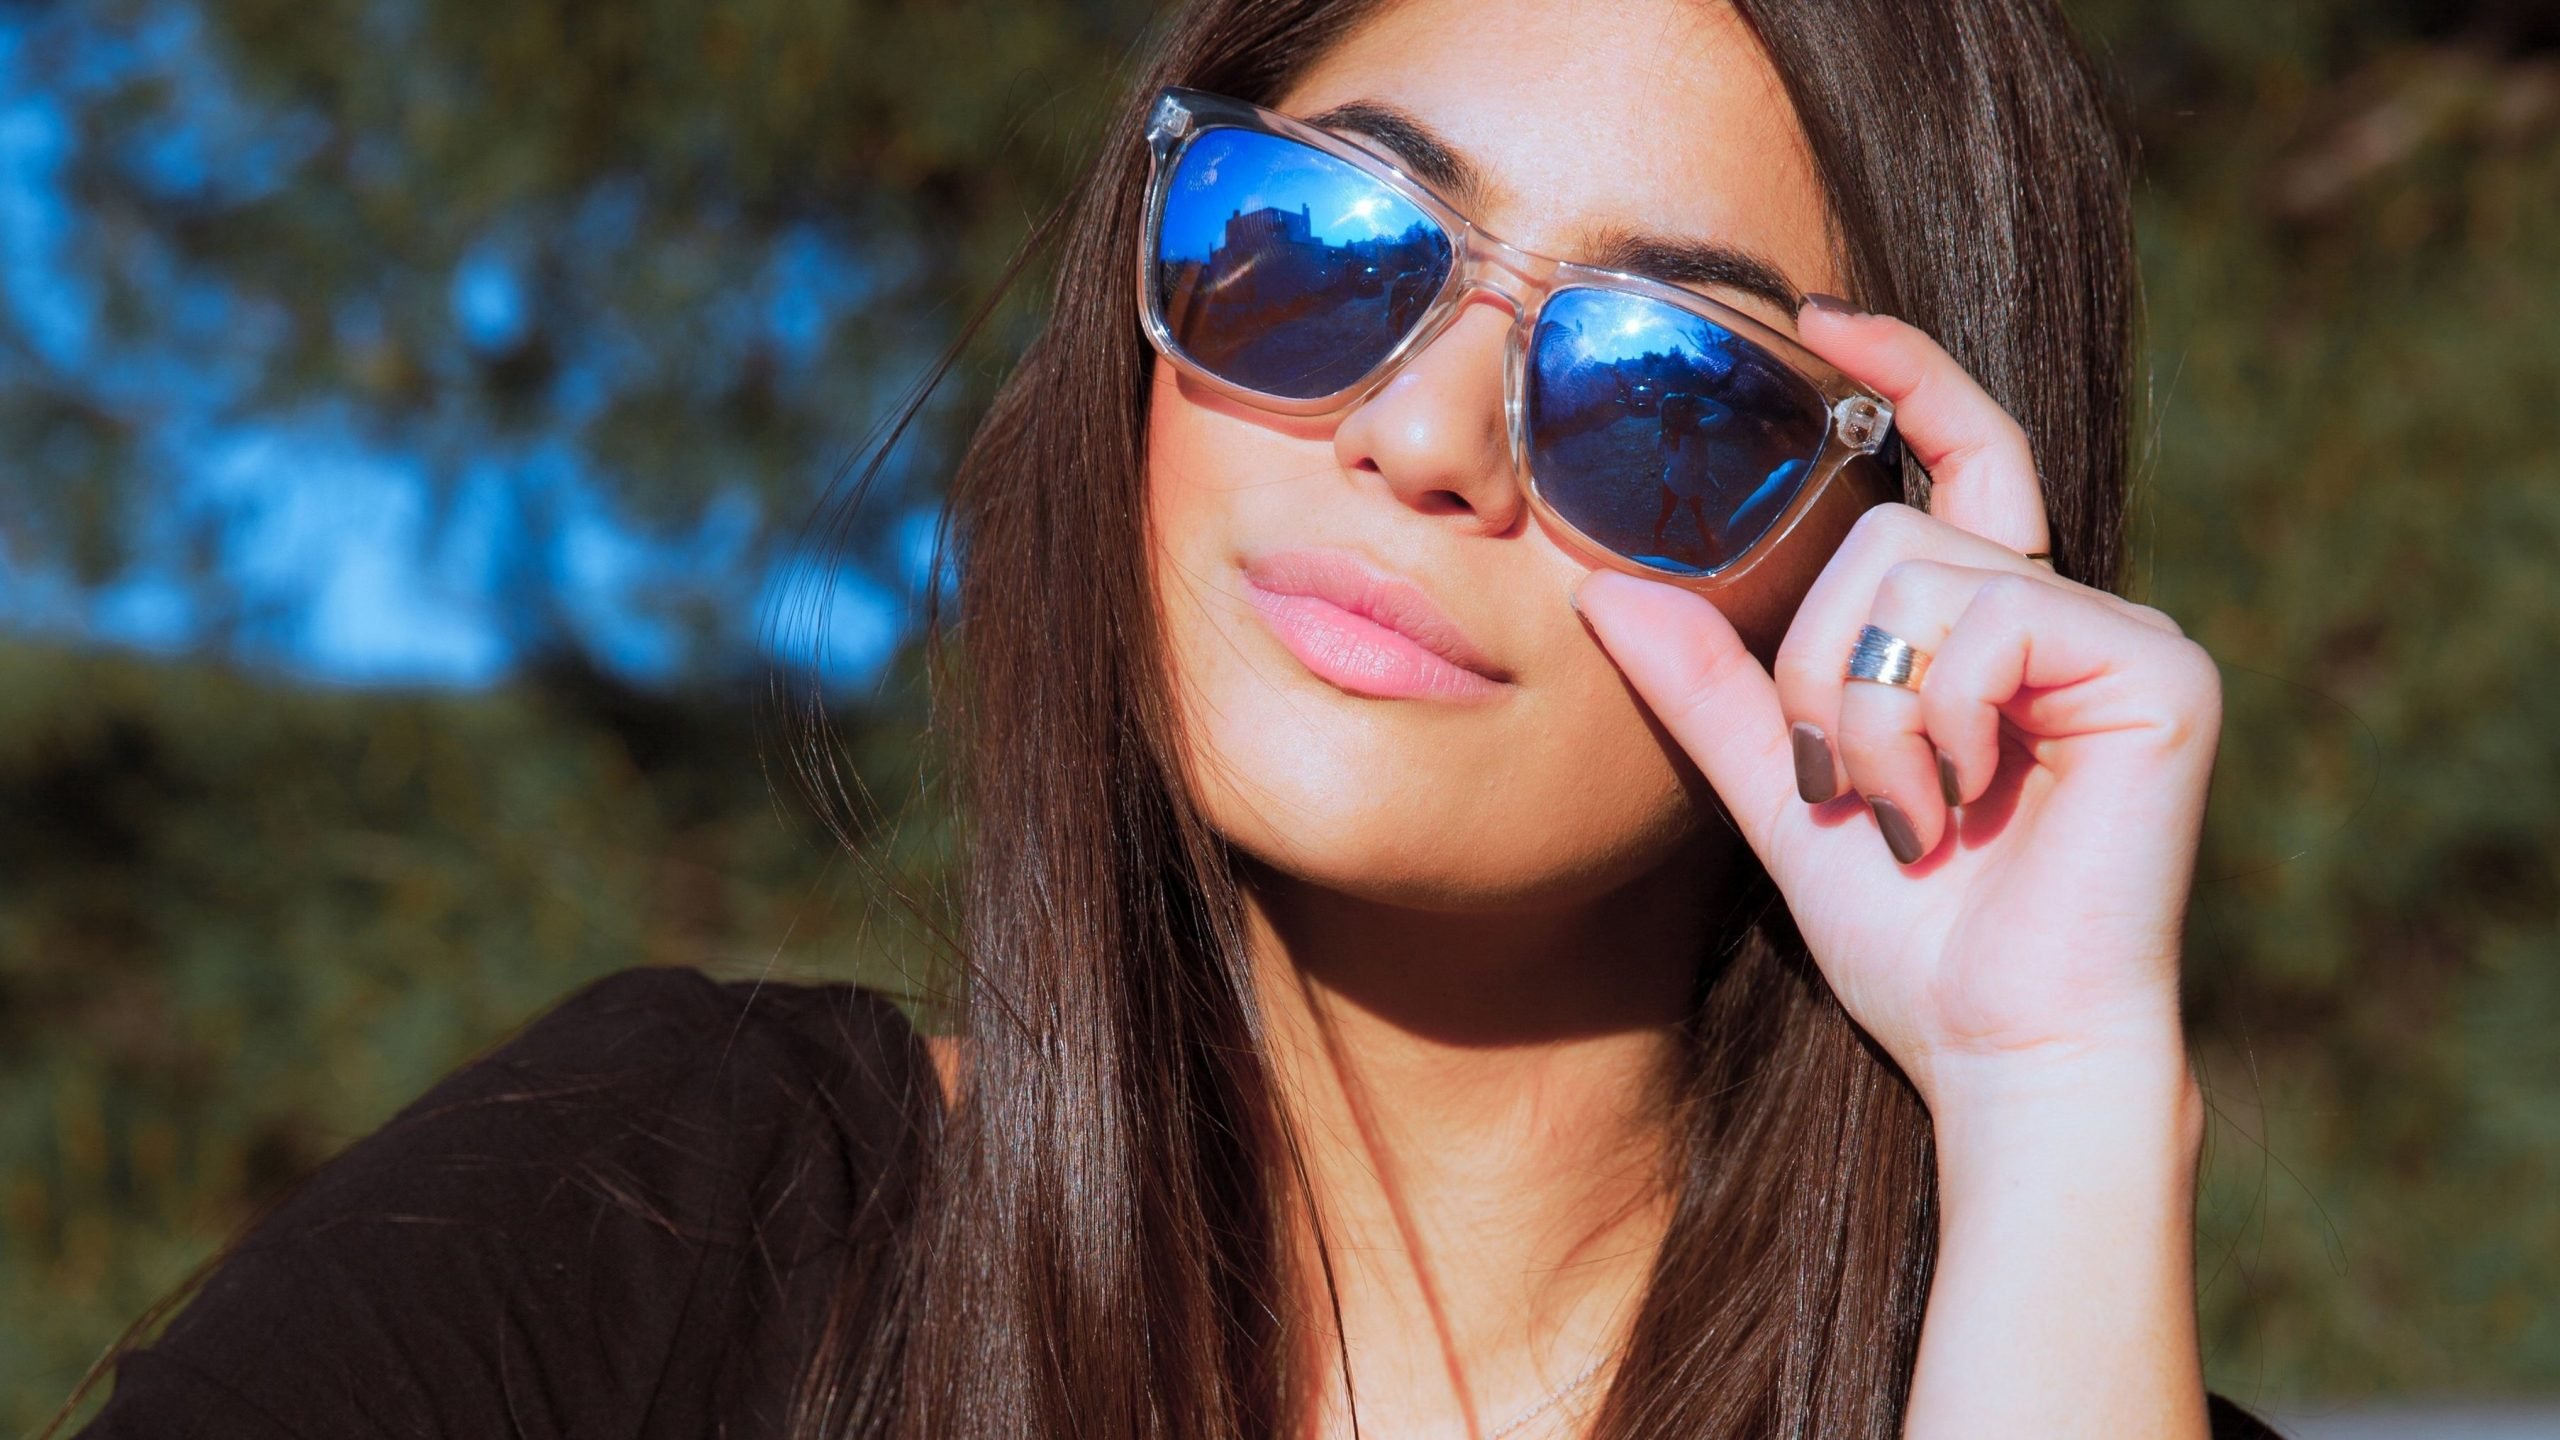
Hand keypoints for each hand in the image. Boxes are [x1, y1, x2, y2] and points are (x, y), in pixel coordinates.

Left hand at [1572, 301, 2222, 1117]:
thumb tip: (1605, 590)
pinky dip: (1939, 717)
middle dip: (1822, 667)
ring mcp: (2124, 634)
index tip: (1817, 319)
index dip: (1903, 374)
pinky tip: (1961, 804)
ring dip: (1870, 711)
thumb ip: (1710, 688)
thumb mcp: (1784, 791)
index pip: (1955, 457)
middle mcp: (2065, 611)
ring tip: (1907, 814)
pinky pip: (1994, 615)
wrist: (1996, 1047)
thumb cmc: (1904, 933)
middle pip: (1889, 534)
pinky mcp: (2161, 670)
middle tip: (1850, 787)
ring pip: (1924, 570)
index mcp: (1989, 629)